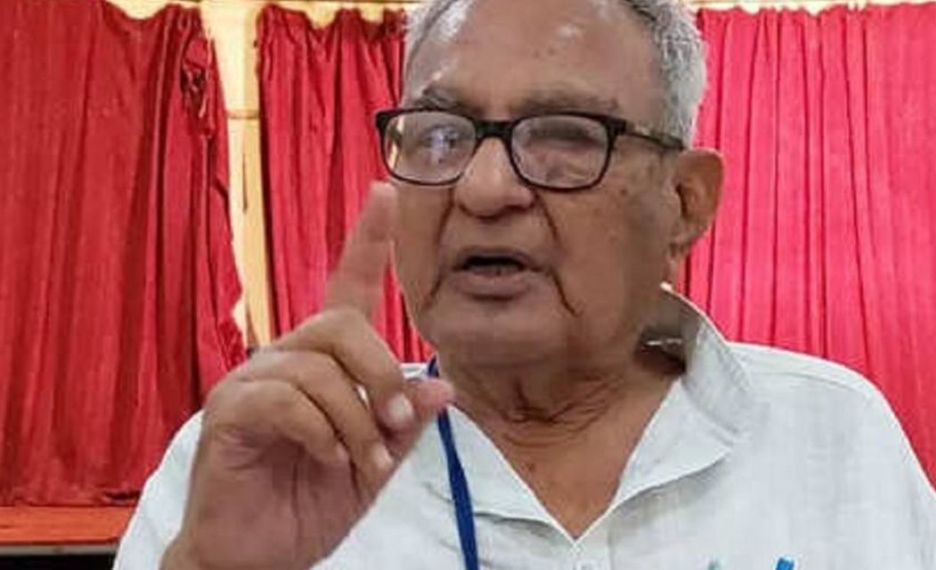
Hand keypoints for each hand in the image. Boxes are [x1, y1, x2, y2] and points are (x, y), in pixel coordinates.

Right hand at [163, 182, 451, 569]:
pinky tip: (327, 459)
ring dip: (356, 418)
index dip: (366, 241)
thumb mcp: (376, 462)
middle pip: (341, 324)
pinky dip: (320, 431)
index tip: (385, 192)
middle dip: (382, 373)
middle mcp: (284, 359)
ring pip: (317, 367)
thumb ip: (405, 423)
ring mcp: (251, 383)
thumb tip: (443, 386)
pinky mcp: (228, 413)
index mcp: (323, 363)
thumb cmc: (312, 501)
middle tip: (398, 424)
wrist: (259, 555)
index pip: (346, 289)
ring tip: (365, 460)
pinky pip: (285, 400)